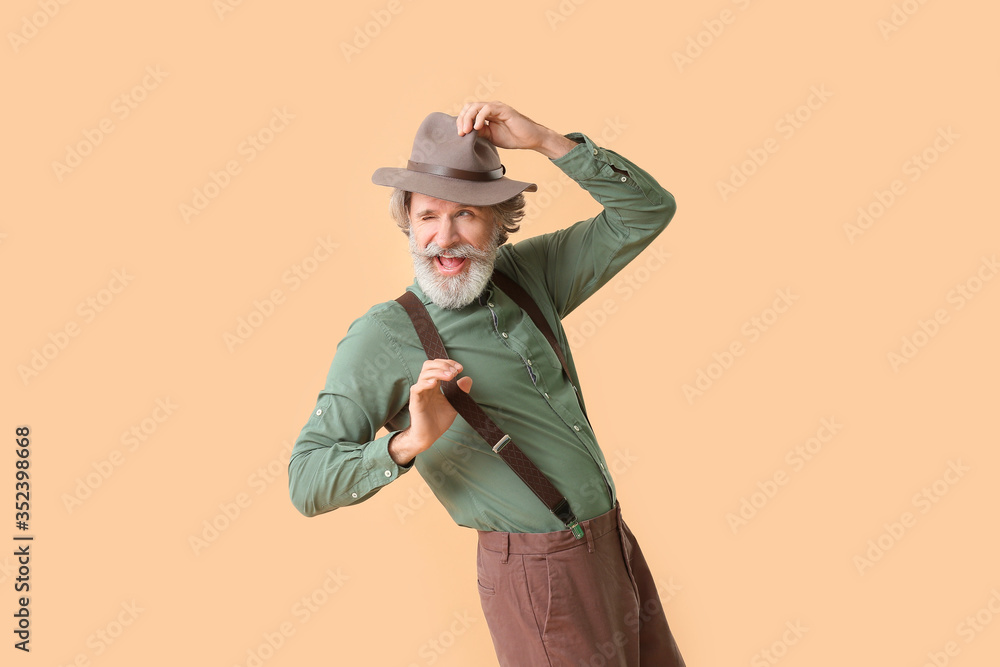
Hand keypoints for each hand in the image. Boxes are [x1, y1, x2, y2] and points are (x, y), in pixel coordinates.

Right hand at [388, 359, 472, 464]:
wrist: (428, 436)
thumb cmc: (438, 421)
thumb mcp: (454, 404)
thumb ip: (461, 392)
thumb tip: (468, 378)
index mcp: (434, 385)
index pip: (438, 366)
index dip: (448, 363)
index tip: (460, 368)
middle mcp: (426, 386)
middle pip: (429, 365)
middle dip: (443, 364)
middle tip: (455, 371)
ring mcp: (420, 392)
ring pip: (424, 374)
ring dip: (438, 371)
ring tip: (450, 376)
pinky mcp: (415, 401)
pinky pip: (417, 388)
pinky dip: (425, 383)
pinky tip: (435, 383)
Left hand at [455, 101, 575, 158]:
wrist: (530, 139)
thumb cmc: (513, 137)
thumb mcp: (491, 136)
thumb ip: (479, 132)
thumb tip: (465, 132)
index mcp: (486, 114)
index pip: (468, 112)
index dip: (461, 121)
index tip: (459, 134)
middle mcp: (490, 108)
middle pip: (469, 107)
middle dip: (462, 119)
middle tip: (461, 133)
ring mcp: (496, 107)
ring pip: (476, 106)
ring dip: (468, 118)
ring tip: (466, 131)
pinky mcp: (503, 109)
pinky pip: (487, 109)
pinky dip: (479, 118)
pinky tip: (478, 128)